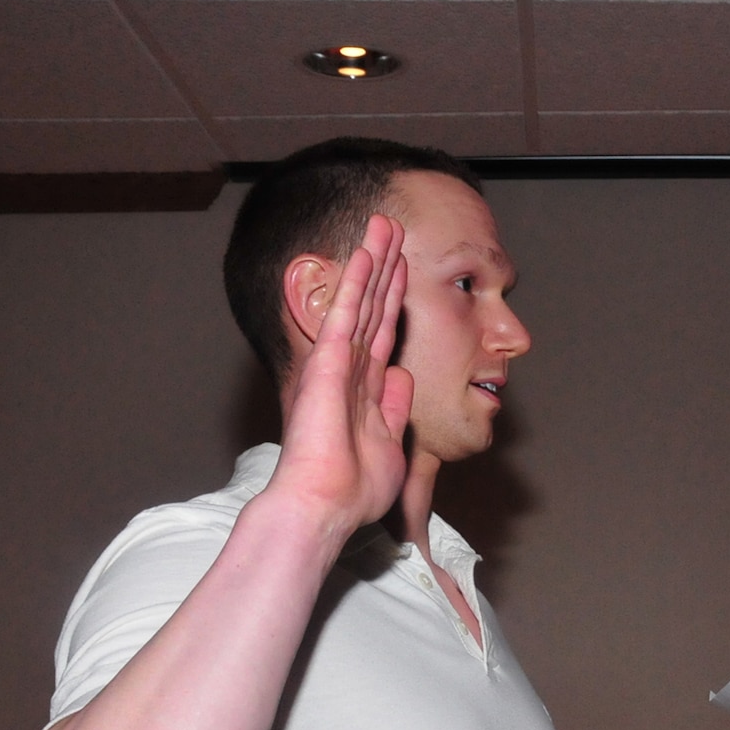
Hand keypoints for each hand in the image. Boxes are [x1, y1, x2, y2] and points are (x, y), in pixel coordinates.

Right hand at [268, 214, 414, 537]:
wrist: (326, 505)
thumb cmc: (354, 488)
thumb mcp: (390, 444)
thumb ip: (394, 408)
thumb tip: (401, 376)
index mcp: (364, 389)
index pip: (384, 333)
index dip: (394, 300)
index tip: (403, 270)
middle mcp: (350, 369)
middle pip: (373, 307)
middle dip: (385, 267)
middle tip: (393, 227)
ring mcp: (338, 363)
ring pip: (361, 301)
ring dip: (373, 261)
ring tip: (383, 224)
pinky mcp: (328, 362)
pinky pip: (346, 314)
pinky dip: (356, 283)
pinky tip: (365, 253)